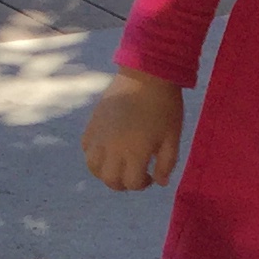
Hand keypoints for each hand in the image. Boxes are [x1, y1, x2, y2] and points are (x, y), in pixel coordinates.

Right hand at [82, 68, 183, 189]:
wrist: (147, 75)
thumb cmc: (165, 107)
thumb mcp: (172, 137)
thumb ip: (166, 163)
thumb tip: (160, 182)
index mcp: (135, 153)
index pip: (131, 183)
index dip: (142, 184)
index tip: (150, 176)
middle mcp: (113, 148)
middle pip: (109, 179)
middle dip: (122, 183)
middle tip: (133, 174)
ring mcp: (100, 136)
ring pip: (92, 166)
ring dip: (104, 172)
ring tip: (117, 165)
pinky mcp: (93, 123)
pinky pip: (86, 147)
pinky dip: (94, 154)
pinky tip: (107, 149)